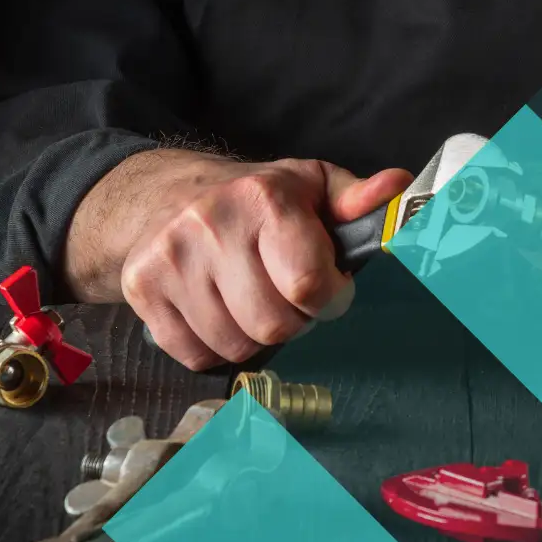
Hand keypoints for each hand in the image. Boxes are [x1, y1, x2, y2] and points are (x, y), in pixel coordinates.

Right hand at [64, 149, 410, 369]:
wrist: (166, 194)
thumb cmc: (255, 198)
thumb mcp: (311, 186)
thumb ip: (357, 198)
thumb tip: (399, 187)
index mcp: (264, 198)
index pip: (308, 284)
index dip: (330, 299)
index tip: (330, 289)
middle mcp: (211, 225)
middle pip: (273, 324)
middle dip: (294, 320)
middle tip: (290, 297)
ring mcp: (171, 259)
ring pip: (235, 345)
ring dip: (255, 336)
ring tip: (254, 300)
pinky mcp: (142, 288)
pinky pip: (195, 355)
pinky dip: (216, 347)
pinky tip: (221, 313)